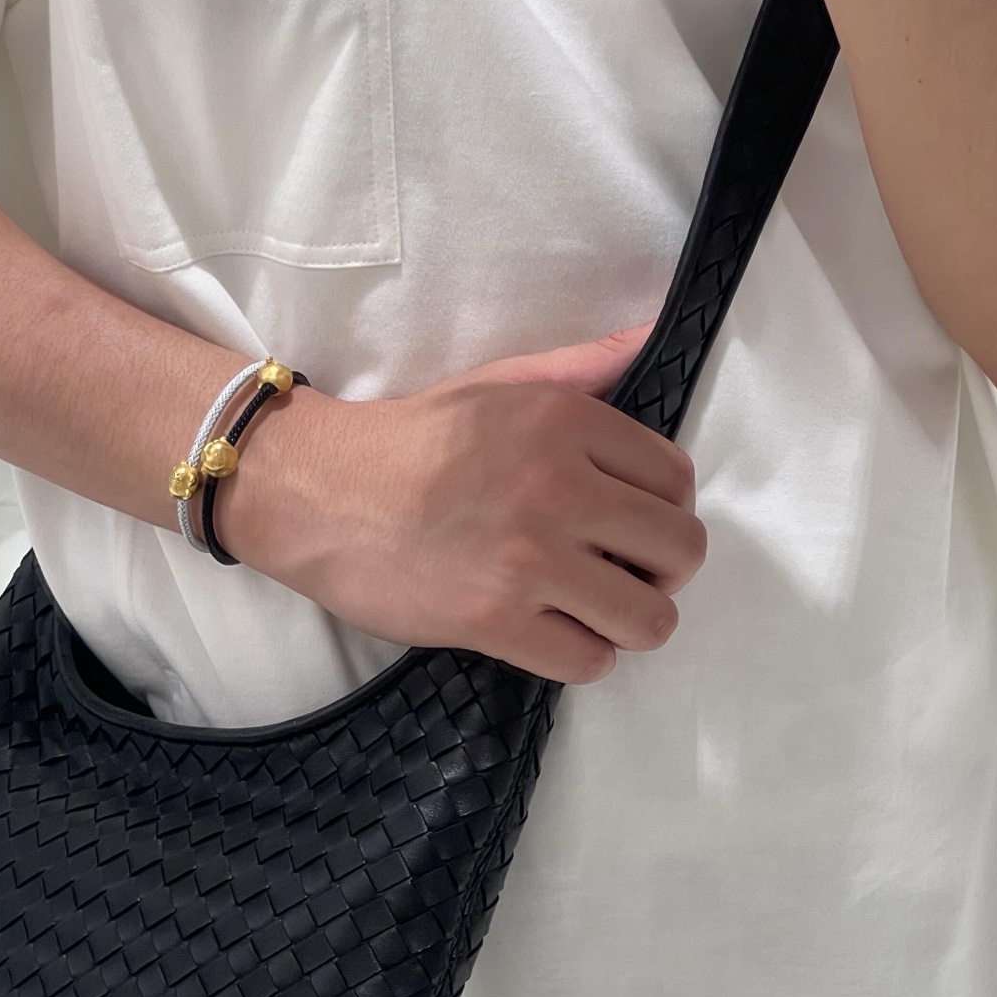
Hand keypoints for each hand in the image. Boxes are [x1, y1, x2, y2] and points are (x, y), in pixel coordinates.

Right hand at [222, 324, 707, 684]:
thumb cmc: (407, 439)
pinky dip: (581, 657)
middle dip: (662, 572)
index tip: (630, 526)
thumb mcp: (498, 384)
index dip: (663, 509)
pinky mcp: (494, 621)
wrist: (316, 490)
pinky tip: (552, 636)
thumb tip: (650, 334)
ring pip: (648, 619)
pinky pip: (588, 662)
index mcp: (566, 422)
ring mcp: (529, 560)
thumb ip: (580, 367)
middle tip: (623, 575)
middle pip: (680, 552)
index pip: (676, 480)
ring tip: (595, 613)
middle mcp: (560, 488)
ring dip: (630, 624)